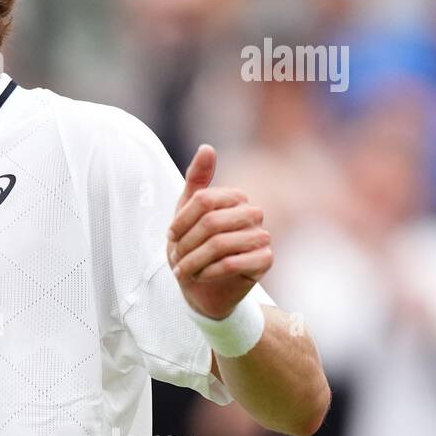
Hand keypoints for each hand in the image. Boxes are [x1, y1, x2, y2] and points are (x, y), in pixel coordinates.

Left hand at [167, 144, 271, 319]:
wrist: (203, 287)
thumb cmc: (194, 247)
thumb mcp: (186, 212)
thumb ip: (196, 181)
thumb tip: (207, 147)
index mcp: (235, 198)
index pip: (203, 200)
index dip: (181, 220)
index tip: (170, 236)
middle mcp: (253, 213)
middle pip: (211, 222)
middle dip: (187, 243)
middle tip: (175, 258)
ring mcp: (262, 236)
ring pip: (221, 244)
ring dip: (194, 260)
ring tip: (183, 270)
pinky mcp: (265, 260)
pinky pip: (233, 262)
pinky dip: (209, 272)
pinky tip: (199, 276)